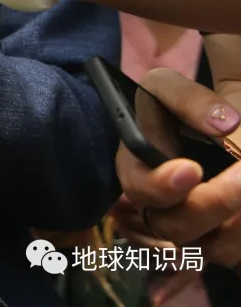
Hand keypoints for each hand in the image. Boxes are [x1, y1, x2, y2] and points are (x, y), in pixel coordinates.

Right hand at [116, 60, 240, 272]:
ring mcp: (189, 226)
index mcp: (136, 167)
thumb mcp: (168, 86)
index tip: (191, 169)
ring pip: (208, 250)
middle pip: (175, 228)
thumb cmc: (184, 103)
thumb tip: (223, 125)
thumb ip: (186, 98)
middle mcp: (158, 206)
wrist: (217, 120)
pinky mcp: (218, 238)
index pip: (138, 189)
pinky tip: (194, 280)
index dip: (161, 186)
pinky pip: (220, 262)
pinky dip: (221, 258)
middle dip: (211, 206)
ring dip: (235, 228)